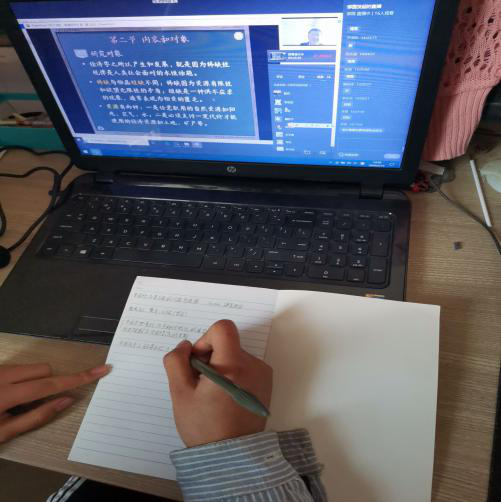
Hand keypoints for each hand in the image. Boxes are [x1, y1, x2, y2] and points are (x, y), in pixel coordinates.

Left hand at [0, 362, 110, 442]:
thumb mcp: (3, 433)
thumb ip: (38, 416)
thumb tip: (67, 400)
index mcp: (7, 393)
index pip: (51, 384)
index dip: (79, 378)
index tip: (102, 369)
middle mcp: (3, 375)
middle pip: (44, 370)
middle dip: (48, 384)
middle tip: (33, 406)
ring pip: (31, 368)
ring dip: (34, 383)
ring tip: (13, 404)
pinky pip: (18, 368)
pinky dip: (21, 380)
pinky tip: (5, 398)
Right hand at [164, 320, 271, 447]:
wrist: (232, 457)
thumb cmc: (205, 427)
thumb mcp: (180, 394)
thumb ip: (177, 362)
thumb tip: (185, 345)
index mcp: (234, 365)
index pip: (223, 328)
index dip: (206, 339)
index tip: (199, 362)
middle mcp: (254, 365)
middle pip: (228, 343)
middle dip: (211, 357)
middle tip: (201, 384)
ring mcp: (263, 374)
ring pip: (235, 355)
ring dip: (221, 367)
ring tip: (213, 395)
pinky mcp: (266, 384)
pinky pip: (245, 367)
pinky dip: (233, 375)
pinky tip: (225, 398)